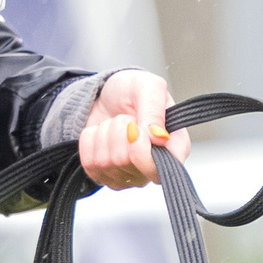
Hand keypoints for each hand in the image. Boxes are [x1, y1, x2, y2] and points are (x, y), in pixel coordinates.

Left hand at [78, 69, 187, 190]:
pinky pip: (89, 162)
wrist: (105, 95)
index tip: (135, 129)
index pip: (165, 168)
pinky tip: (103, 135)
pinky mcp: (104, 176)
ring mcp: (128, 175)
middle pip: (126, 160)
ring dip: (104, 133)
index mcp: (174, 146)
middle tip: (126, 118)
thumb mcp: (147, 86)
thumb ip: (154, 110)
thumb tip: (158, 137)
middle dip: (119, 130)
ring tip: (115, 123)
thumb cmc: (131, 91)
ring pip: (106, 161)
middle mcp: (153, 167)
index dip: (144, 151)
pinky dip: (90, 140)